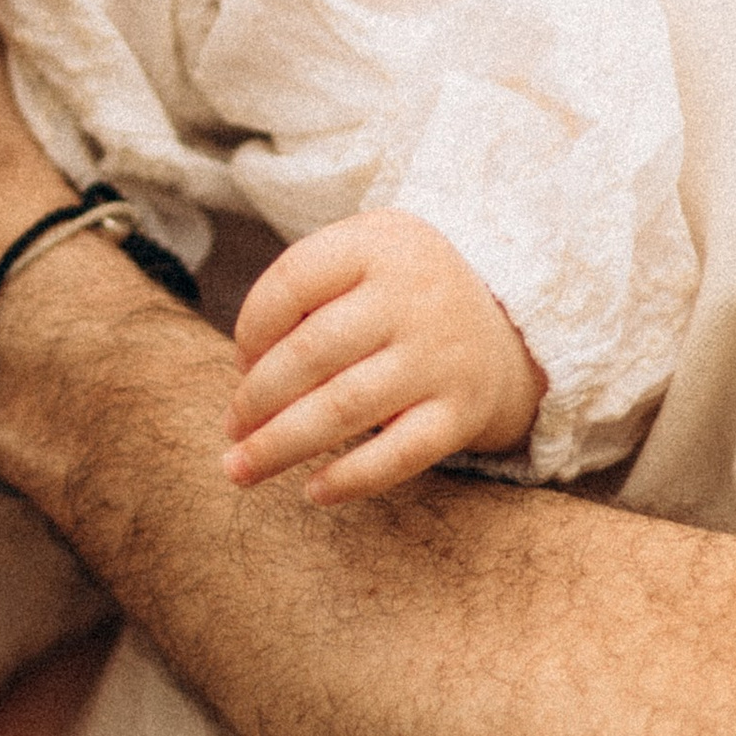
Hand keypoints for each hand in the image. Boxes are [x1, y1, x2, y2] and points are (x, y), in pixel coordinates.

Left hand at [225, 210, 545, 503]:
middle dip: (255, 400)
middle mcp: (415, 295)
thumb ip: (301, 297)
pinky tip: (313, 492)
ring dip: (281, 445)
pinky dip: (351, 478)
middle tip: (231, 431)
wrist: (505, 325)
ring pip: (344, 408)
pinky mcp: (462, 412)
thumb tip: (246, 377)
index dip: (250, 329)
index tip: (240, 364)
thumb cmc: (398, 294)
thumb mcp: (360, 258)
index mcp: (380, 243)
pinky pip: (399, 455)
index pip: (292, 281)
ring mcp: (441, 356)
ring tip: (242, 468)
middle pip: (311, 353)